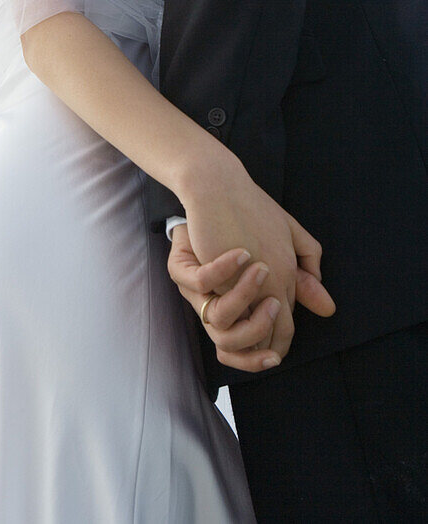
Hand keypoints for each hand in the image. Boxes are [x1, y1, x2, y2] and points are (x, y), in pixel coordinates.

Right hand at [175, 154, 335, 360]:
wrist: (218, 186)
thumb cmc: (249, 204)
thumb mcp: (288, 229)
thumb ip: (307, 260)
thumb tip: (326, 302)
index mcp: (291, 267)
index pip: (292, 316)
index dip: (281, 336)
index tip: (273, 347)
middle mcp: (276, 276)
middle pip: (279, 327)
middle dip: (271, 347)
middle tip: (264, 357)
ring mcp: (251, 277)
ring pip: (256, 326)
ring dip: (251, 338)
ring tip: (244, 343)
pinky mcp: (224, 275)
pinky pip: (230, 311)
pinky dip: (230, 322)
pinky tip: (225, 322)